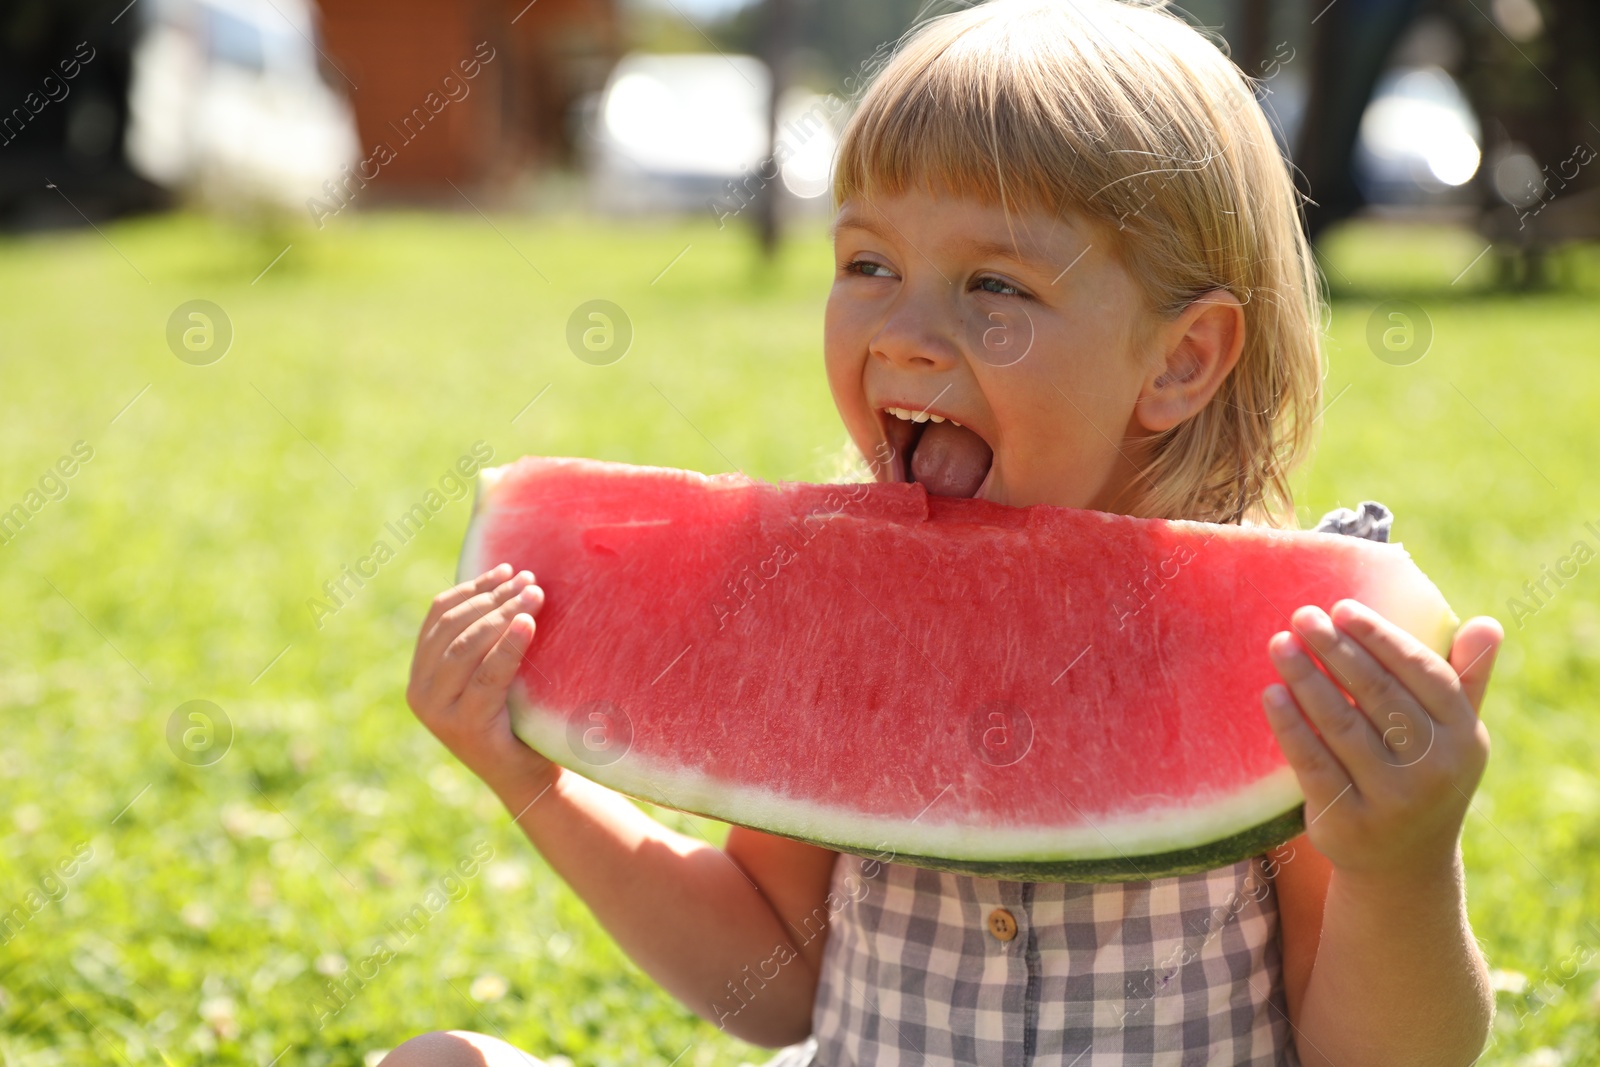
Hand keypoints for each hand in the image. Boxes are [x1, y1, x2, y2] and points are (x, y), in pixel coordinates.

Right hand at [406, 563, 552, 795]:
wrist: (530, 778)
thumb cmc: (518, 719)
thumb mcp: (494, 674)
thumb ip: (486, 640)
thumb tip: (513, 578)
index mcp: (421, 674)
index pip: (440, 615)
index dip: (474, 587)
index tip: (508, 568)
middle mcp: (420, 692)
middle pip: (454, 626)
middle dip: (494, 597)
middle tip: (531, 580)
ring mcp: (438, 711)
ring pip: (468, 646)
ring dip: (504, 614)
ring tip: (536, 594)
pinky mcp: (464, 725)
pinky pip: (488, 675)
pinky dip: (509, 645)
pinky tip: (529, 623)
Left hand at [1261, 598, 1501, 885]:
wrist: (1404, 864)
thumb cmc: (1424, 774)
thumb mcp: (1454, 734)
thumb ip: (1466, 678)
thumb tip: (1489, 623)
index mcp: (1465, 737)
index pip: (1422, 673)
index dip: (1381, 638)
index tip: (1343, 607)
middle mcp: (1435, 769)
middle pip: (1377, 694)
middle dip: (1335, 649)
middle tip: (1301, 615)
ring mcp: (1393, 800)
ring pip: (1341, 724)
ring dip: (1305, 678)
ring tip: (1279, 644)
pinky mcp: (1349, 822)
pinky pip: (1312, 762)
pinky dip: (1290, 725)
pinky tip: (1271, 694)